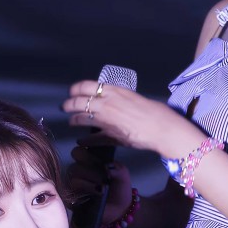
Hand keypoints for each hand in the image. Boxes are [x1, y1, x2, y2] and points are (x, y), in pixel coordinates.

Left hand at [63, 79, 177, 152]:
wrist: (162, 128)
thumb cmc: (155, 112)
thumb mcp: (134, 97)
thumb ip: (119, 99)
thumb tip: (113, 100)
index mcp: (114, 91)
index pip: (86, 86)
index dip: (75, 89)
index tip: (72, 92)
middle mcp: (107, 103)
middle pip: (78, 101)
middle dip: (69, 104)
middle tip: (65, 107)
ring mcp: (106, 120)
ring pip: (81, 118)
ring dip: (73, 120)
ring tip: (71, 121)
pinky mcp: (110, 136)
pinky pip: (92, 138)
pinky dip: (85, 140)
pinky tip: (81, 141)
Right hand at [67, 145, 132, 223]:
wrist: (120, 209)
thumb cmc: (119, 188)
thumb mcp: (122, 174)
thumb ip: (115, 167)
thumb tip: (106, 167)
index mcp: (88, 161)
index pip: (77, 152)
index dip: (86, 156)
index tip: (100, 163)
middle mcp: (78, 172)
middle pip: (74, 166)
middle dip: (90, 172)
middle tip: (104, 178)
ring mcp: (74, 187)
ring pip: (73, 180)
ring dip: (89, 184)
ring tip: (102, 189)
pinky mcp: (72, 201)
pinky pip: (71, 196)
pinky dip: (84, 195)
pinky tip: (95, 197)